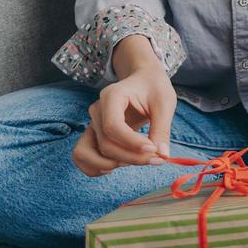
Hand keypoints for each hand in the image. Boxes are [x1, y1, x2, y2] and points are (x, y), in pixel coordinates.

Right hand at [71, 58, 176, 177]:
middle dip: (131, 157)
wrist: (144, 80)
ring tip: (136, 161)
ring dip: (111, 164)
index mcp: (112, 96)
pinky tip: (119, 164)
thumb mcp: (165, 103)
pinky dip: (95, 167)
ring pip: (87, 153)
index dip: (132, 143)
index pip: (113, 127)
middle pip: (105, 144)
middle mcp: (97, 110)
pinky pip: (82, 156)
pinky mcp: (93, 134)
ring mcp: (92, 123)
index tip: (154, 149)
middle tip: (157, 159)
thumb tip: (162, 156)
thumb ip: (162, 129)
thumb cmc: (154, 88)